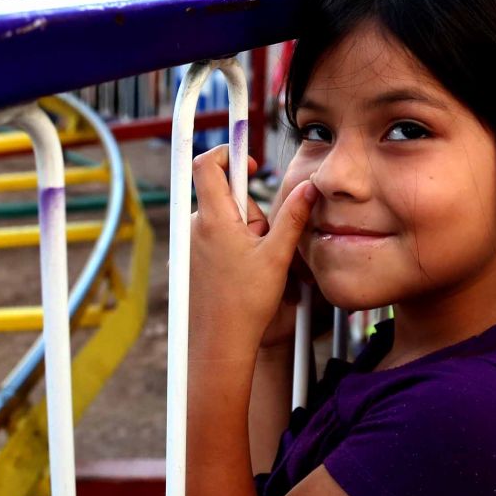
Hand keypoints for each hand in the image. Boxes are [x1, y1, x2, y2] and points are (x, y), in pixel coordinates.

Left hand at [189, 146, 319, 363]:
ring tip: (253, 261)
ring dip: (239, 229)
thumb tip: (308, 188)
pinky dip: (228, 244)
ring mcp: (188, 245)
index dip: (228, 154)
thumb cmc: (246, 302)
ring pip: (218, 218)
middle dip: (247, 207)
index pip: (207, 165)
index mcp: (214, 219)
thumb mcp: (278, 255)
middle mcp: (195, 228)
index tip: (248, 163)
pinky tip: (239, 271)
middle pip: (221, 195)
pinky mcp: (187, 261)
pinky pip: (210, 238)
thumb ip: (293, 216)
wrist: (220, 341)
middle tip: (263, 237)